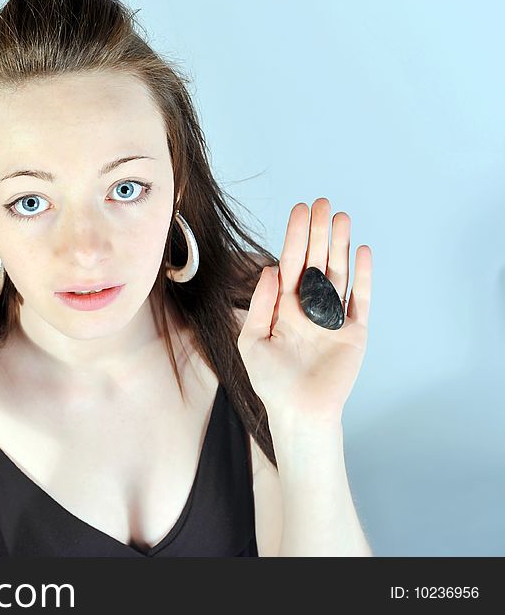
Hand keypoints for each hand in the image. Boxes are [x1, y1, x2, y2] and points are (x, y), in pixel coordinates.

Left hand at [237, 198, 371, 430]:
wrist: (298, 412)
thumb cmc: (270, 381)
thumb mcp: (253, 340)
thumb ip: (261, 304)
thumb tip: (270, 269)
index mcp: (284, 307)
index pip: (292, 264)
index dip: (295, 237)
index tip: (299, 210)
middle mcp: (310, 308)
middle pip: (317, 262)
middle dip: (318, 233)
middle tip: (322, 202)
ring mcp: (333, 319)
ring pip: (339, 274)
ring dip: (340, 246)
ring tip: (342, 217)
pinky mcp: (354, 333)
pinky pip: (360, 300)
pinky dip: (362, 276)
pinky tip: (361, 251)